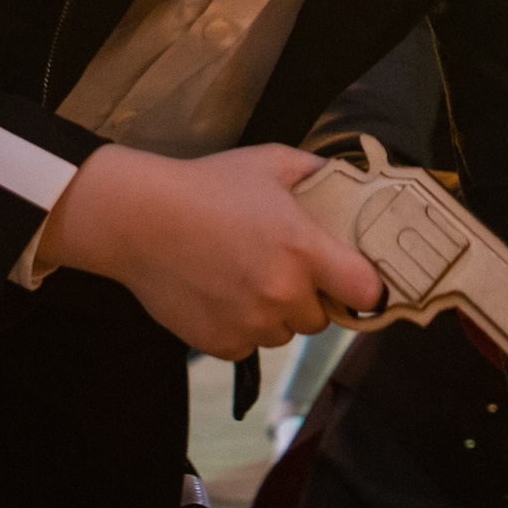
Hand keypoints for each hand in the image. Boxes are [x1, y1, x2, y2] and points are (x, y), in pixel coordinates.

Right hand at [38, 143, 384, 358]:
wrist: (139, 219)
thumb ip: (318, 172)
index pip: (366, 291)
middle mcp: (283, 293)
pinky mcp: (219, 343)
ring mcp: (250, 322)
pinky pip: (247, 345)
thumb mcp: (272, 162)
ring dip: (276, 315)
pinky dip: (241, 328)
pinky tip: (222, 295)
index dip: (368, 289)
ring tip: (248, 279)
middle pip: (322, 317)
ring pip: (284, 333)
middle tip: (287, 270)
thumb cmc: (208, 185)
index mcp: (304, 250)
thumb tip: (350, 180)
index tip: (360, 283)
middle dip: (311, 298)